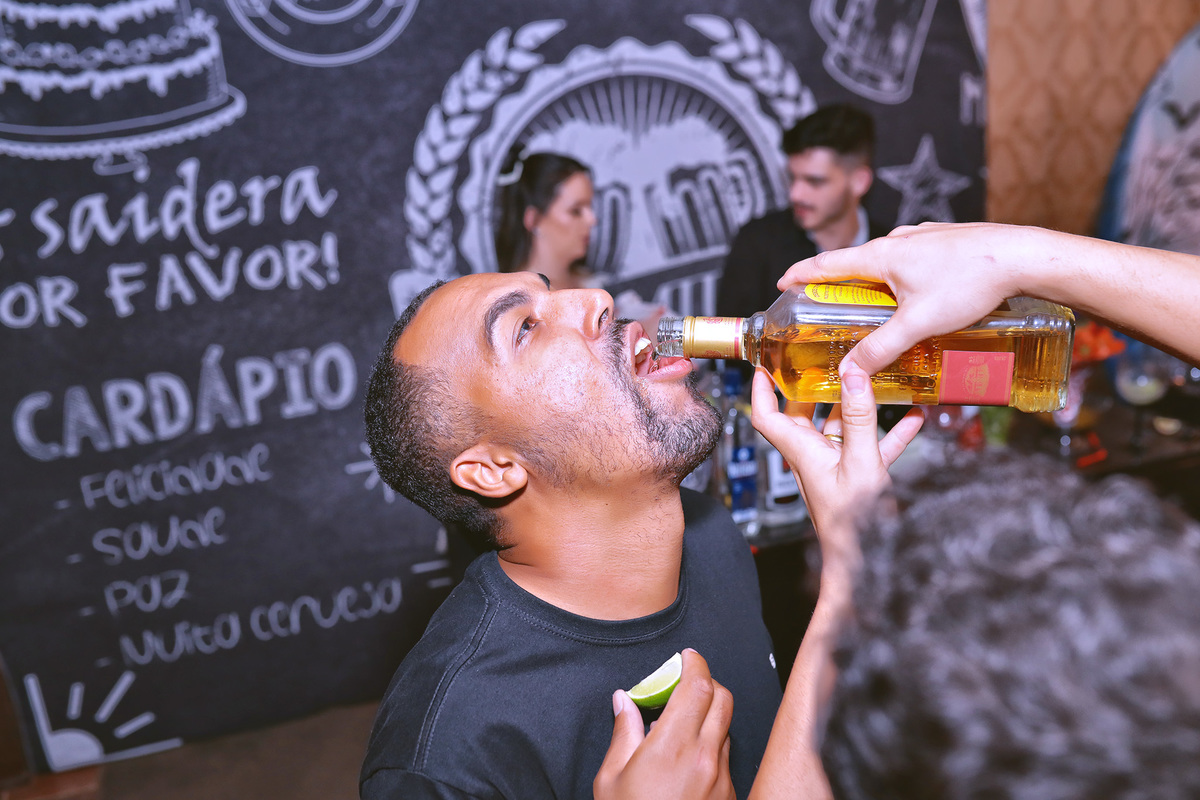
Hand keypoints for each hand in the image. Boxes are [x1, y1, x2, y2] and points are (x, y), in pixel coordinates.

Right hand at [594, 649, 735, 799]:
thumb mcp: (611, 779)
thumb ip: (622, 734)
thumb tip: (623, 701)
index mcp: (672, 747)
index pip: (697, 688)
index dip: (695, 664)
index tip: (687, 656)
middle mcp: (704, 759)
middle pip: (722, 700)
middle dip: (708, 682)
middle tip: (686, 684)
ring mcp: (721, 778)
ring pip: (725, 729)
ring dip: (709, 717)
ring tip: (681, 728)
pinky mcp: (728, 795)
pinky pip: (725, 758)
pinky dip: (710, 748)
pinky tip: (687, 761)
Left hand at [749, 365, 921, 571]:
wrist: (867, 562)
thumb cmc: (854, 524)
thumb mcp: (860, 463)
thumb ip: (860, 419)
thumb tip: (854, 376)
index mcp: (802, 452)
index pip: (767, 416)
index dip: (761, 389)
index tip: (766, 363)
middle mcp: (814, 455)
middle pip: (804, 413)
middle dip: (814, 385)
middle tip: (827, 358)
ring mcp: (837, 464)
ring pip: (842, 425)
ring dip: (859, 404)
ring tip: (876, 377)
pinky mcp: (860, 474)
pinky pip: (872, 444)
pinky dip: (891, 431)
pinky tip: (915, 416)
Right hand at [776, 222, 1040, 375]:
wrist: (1024, 256)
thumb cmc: (971, 282)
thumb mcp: (919, 323)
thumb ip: (881, 348)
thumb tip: (850, 371)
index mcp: (882, 254)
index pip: (827, 263)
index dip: (801, 274)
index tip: (783, 282)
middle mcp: (900, 240)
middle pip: (856, 262)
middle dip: (839, 284)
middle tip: (829, 305)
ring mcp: (925, 238)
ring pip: (889, 262)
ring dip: (876, 282)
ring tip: (878, 308)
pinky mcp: (947, 242)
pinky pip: (914, 260)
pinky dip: (904, 277)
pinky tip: (921, 296)